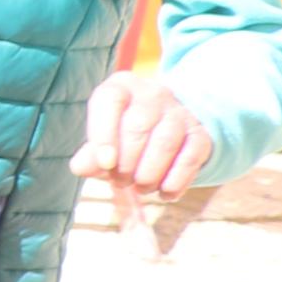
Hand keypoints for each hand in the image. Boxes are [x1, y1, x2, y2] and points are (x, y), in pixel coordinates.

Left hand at [76, 69, 213, 207]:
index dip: (104, 134)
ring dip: (150, 173)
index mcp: (120, 87)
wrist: (163, 128)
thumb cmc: (121, 135)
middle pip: (138, 126)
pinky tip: (165, 194)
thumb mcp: (100, 139)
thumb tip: (82, 167)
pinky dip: (177, 181)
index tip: (105, 164)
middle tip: (120, 181)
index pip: (110, 100)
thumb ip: (89, 154)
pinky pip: (190, 157)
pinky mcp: (199, 132)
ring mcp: (179, 111)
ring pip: (165, 142)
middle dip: (126, 162)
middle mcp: (151, 93)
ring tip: (141, 188)